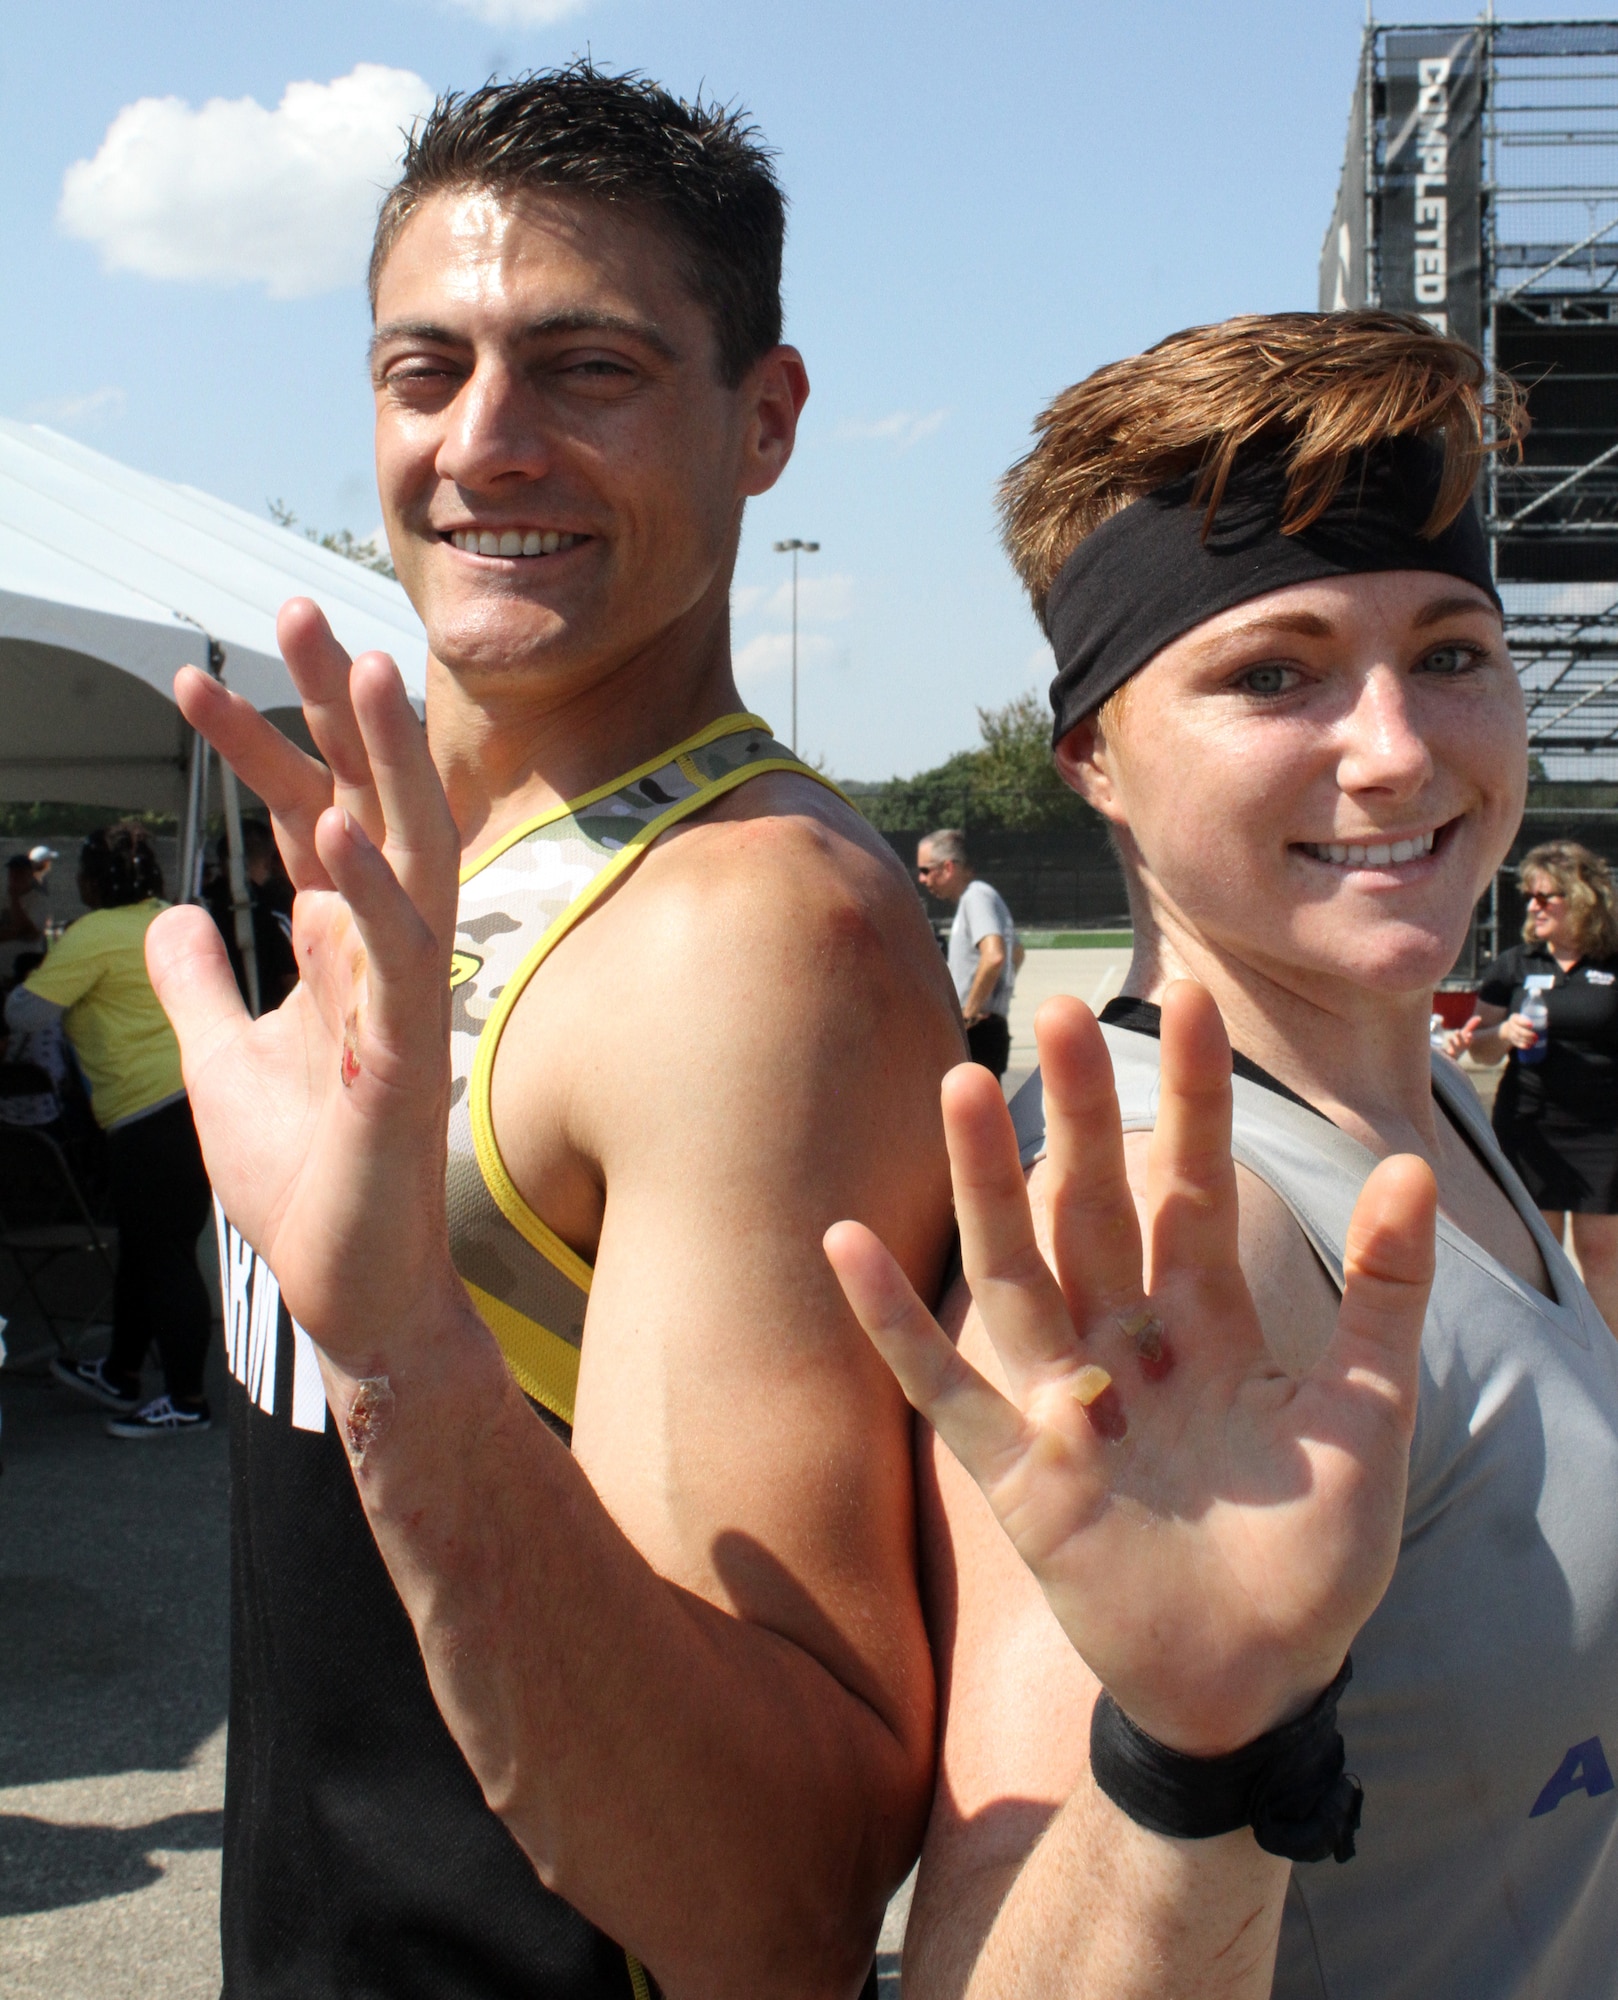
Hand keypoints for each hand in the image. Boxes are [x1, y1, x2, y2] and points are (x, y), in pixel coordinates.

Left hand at [146, 603, 464, 1370]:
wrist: (347, 1286)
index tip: (193, 682)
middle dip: (335, 708)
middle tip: (298, 609)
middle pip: (366, 803)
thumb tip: (172, 913)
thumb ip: (199, 983)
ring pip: (412, 855)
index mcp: (340, 947)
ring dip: (387, 763)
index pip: (302, 818)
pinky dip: (369, 890)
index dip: (254, 748)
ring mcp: (404, 998)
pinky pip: (399, 956)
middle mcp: (382, 954)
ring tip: (362, 668)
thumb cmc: (303, 1177)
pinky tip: (332, 824)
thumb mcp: (219, 1060)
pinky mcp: (407, 1056)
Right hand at [825, 983, 1436, 1756]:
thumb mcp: (1368, 1414)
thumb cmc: (1313, 1554)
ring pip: (1016, 1270)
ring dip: (986, 1183)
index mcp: (1209, 1323)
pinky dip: (894, 1323)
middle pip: (1093, 1207)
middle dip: (1082, 1112)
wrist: (1258, 1681)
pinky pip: (942, 1388)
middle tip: (1062, 1009)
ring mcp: (1064, 1399)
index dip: (1195, 1098)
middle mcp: (1127, 1342)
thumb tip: (1407, 1166)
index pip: (1196, 1186)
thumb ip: (1381, 1295)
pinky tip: (848, 1245)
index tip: (1191, 998)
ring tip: (962, 1085)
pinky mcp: (1016, 1471)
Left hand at [1443, 1013, 1482, 1058]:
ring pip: (1452, 1051)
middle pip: (1460, 1044)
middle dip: (1459, 1037)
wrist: (1450, 1057)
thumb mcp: (1464, 1034)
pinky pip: (1443, 1055)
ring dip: (1452, 1044)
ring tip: (1449, 1038)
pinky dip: (1442, 1052)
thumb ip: (1470, 1026)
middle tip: (1457, 1030)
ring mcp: (1452, 1054)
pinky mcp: (1444, 1057)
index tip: (1470, 1033)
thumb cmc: (1458, 1043)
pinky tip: (1440, 1049)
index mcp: (1464, 1044)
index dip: (1470, 1038)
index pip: (1469, 1041)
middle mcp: (1459, 1049)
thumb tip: (1479, 1017)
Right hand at [1498, 1012, 1539, 1050]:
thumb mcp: (1525, 1018)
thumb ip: (1535, 1018)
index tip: (1531, 1025)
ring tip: (1534, 1042)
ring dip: (1526, 1040)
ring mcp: (1510, 1033)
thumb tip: (1547, 1018)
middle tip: (1536, 1037)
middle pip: (1518, 1030)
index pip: (1518, 1020)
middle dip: (1527, 1034)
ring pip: (1517, 1037)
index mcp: (1514, 1018)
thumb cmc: (1522, 1022)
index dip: (1524, 1022)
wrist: (1510, 1029)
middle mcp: (1511, 1025)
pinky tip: (1528, 1046)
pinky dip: (1522, 1045)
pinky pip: (1516, 1043)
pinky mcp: (1512, 1040)